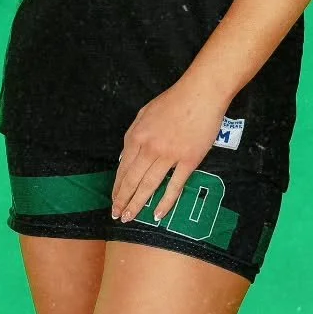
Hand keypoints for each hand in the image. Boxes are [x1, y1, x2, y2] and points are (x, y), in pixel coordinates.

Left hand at [110, 76, 230, 224]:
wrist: (199, 95)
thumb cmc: (171, 102)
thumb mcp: (144, 114)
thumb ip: (133, 135)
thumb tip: (124, 158)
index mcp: (136, 135)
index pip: (123, 167)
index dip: (117, 186)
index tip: (113, 200)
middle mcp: (149, 147)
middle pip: (132, 179)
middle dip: (123, 199)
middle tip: (117, 215)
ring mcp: (169, 155)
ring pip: (149, 185)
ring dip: (138, 203)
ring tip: (130, 217)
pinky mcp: (189, 161)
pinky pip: (175, 185)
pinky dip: (165, 201)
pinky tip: (157, 214)